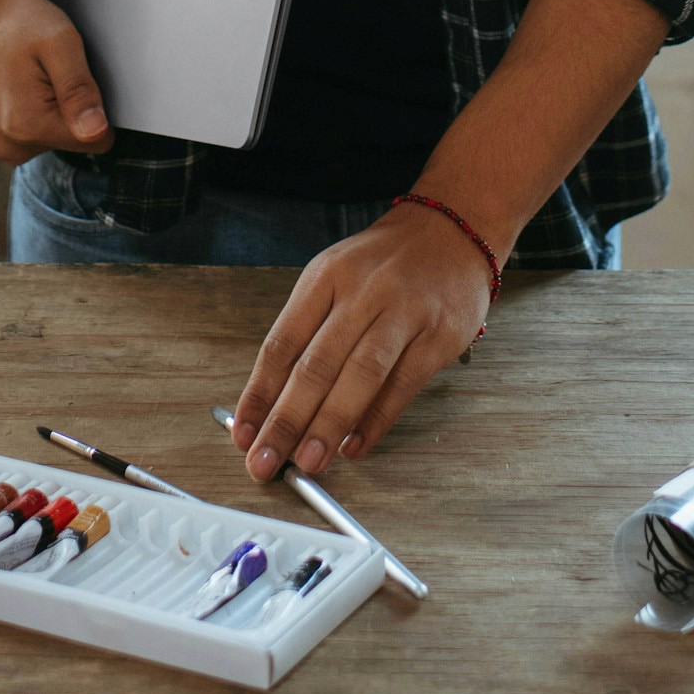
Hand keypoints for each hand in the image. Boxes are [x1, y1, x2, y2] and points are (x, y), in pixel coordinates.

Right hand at [0, 0, 113, 163]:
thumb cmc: (17, 22)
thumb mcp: (61, 43)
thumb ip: (80, 90)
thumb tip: (96, 132)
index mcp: (28, 125)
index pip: (96, 140)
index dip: (94, 107)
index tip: (71, 78)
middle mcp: (6, 145)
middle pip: (68, 143)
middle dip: (67, 111)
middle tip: (46, 72)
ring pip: (47, 143)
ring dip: (46, 115)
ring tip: (29, 78)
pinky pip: (24, 142)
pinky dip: (25, 119)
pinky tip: (14, 89)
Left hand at [230, 201, 495, 481]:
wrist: (450, 231)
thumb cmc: (383, 264)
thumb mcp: (335, 277)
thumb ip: (307, 333)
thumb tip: (274, 403)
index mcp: (326, 276)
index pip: (282, 342)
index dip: (259, 393)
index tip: (243, 433)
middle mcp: (362, 291)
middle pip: (316, 363)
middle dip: (286, 420)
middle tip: (265, 461)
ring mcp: (403, 312)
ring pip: (359, 375)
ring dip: (329, 424)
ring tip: (308, 462)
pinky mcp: (439, 335)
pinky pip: (402, 385)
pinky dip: (376, 421)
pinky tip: (354, 446)